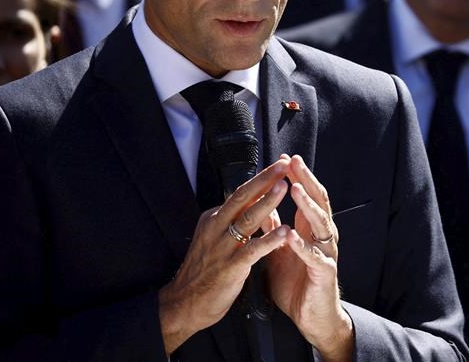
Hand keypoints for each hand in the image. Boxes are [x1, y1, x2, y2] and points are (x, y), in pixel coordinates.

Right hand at [158, 157, 290, 353]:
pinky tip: (285, 232)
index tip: (278, 165)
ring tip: (285, 188)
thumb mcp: (212, 237)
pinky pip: (252, 250)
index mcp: (213, 219)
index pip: (240, 193)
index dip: (260, 179)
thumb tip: (247, 201)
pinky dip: (269, 239)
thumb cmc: (203, 271)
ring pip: (247, 219)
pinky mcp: (229, 267)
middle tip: (283, 165)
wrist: (184, 303)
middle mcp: (216, 228)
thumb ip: (228, 220)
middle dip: (264, 179)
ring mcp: (222, 247)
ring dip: (268, 202)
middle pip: (243, 198)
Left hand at [268, 154, 352, 360]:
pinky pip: (314, 257)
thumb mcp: (280, 250)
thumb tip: (264, 204)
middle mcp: (321, 236)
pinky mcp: (324, 273)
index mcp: (309, 229)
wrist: (310, 316)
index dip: (297, 176)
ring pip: (321, 224)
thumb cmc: (296, 283)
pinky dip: (303, 246)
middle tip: (295, 162)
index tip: (284, 157)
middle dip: (306, 180)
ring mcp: (326, 253)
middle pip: (318, 201)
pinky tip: (292, 235)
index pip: (307, 195)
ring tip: (296, 190)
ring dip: (307, 206)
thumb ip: (274, 227)